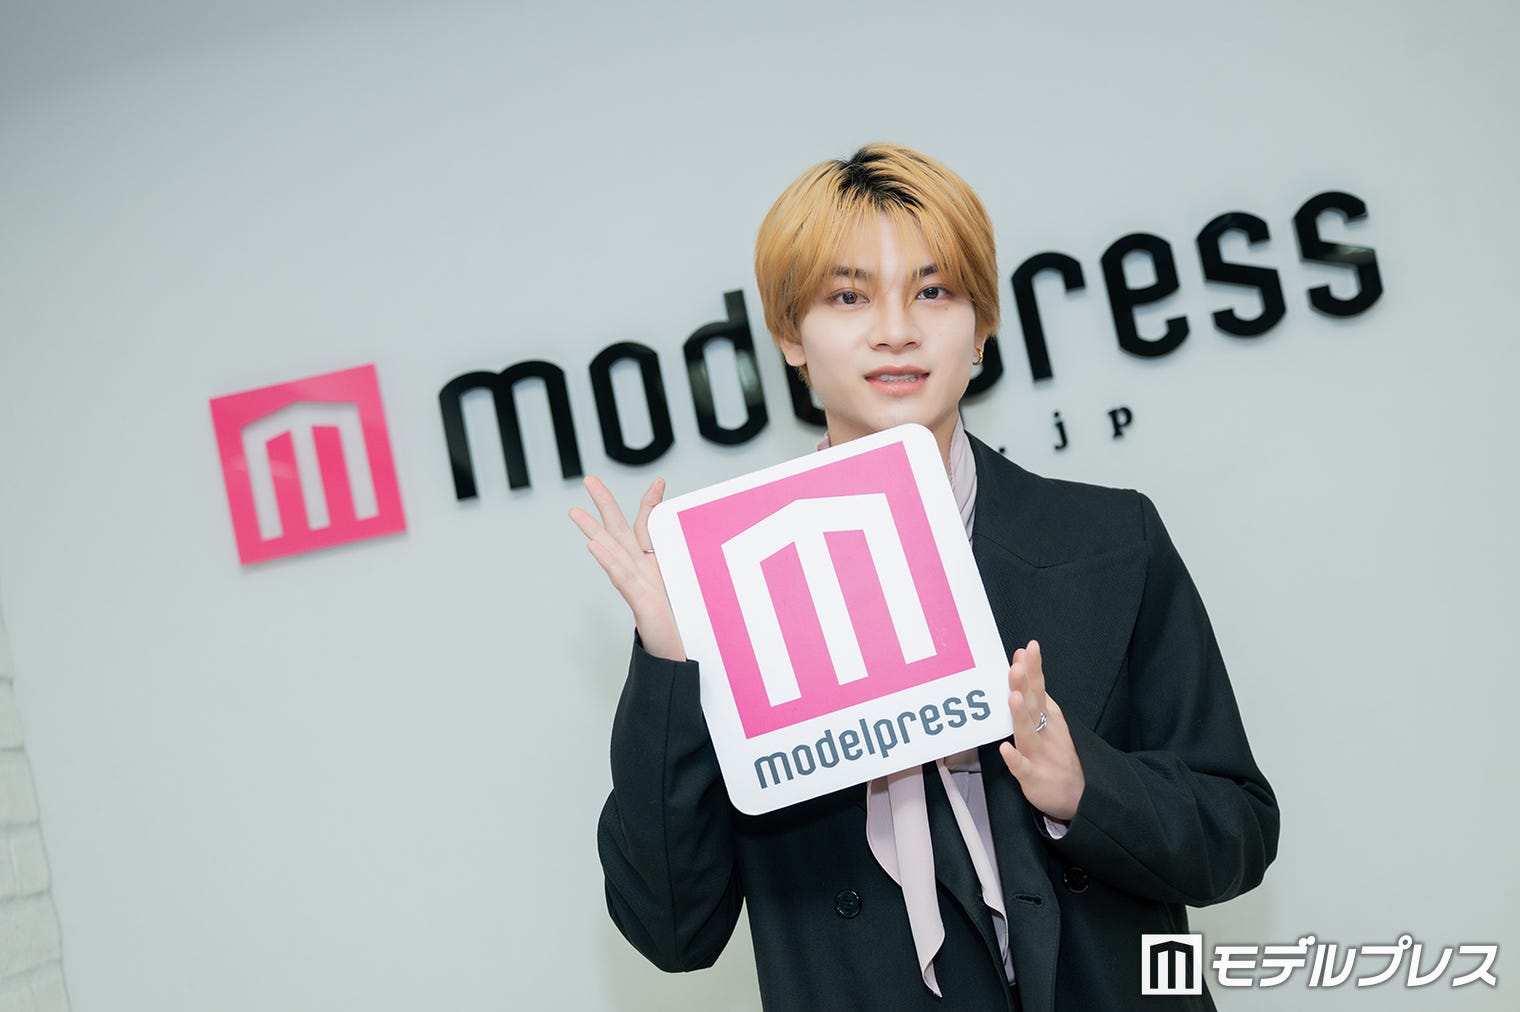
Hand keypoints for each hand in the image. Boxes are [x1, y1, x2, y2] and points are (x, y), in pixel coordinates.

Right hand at [568, 476, 684, 660]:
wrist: (681, 655)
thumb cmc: (685, 623)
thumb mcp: (694, 587)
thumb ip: (695, 567)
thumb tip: (721, 545)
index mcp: (656, 564)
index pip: (649, 526)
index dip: (652, 504)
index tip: (660, 481)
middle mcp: (643, 571)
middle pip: (620, 530)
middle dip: (605, 504)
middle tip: (589, 480)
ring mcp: (639, 585)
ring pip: (612, 551)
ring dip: (593, 530)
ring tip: (574, 511)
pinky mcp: (641, 603)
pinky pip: (621, 577)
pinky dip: (607, 560)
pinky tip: (592, 545)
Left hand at [997, 640, 1084, 821]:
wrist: (1082, 796)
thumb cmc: (1061, 756)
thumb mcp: (1052, 722)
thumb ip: (1038, 697)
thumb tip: (1024, 668)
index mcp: (1048, 718)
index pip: (1038, 689)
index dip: (1033, 669)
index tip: (1027, 648)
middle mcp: (1045, 732)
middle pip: (1033, 706)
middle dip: (1024, 684)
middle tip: (1018, 664)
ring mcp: (1040, 755)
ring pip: (1027, 733)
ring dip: (1020, 715)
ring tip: (1014, 697)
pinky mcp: (1035, 778)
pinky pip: (1023, 769)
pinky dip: (1014, 760)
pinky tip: (1005, 750)